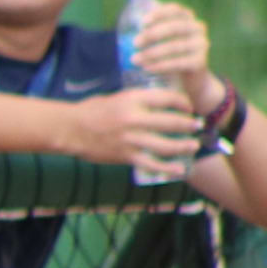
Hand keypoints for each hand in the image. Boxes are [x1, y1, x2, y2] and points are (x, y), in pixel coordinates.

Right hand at [66, 87, 200, 177]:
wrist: (69, 129)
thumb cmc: (90, 111)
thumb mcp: (115, 97)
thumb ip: (136, 101)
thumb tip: (155, 103)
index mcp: (133, 99)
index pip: (168, 98)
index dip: (183, 102)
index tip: (188, 107)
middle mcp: (135, 118)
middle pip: (172, 122)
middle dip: (189, 124)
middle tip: (197, 126)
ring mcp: (132, 139)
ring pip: (167, 145)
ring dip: (184, 146)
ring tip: (193, 145)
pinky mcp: (126, 155)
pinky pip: (152, 163)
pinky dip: (168, 167)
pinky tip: (180, 169)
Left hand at [123, 0, 224, 112]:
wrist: (189, 79)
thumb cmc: (169, 54)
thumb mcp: (161, 40)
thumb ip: (150, 30)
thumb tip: (128, 24)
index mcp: (187, 18)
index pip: (175, 9)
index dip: (159, 13)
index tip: (142, 22)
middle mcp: (197, 28)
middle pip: (174, 27)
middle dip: (152, 35)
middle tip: (135, 43)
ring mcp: (201, 44)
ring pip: (175, 46)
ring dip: (152, 53)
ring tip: (135, 59)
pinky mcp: (200, 61)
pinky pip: (179, 62)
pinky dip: (161, 65)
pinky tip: (148, 68)